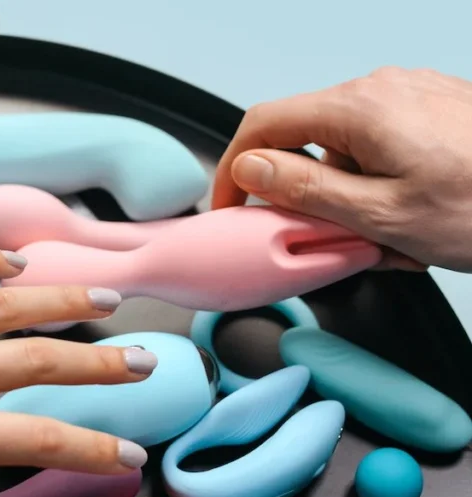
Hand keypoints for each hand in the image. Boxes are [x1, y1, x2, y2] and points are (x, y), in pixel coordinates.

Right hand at [212, 66, 471, 271]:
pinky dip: (378, 185)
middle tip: (325, 241)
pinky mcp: (433, 109)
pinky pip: (380, 146)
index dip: (231, 169)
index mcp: (359, 109)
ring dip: (348, 196)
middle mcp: (381, 89)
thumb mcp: (383, 215)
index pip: (263, 125)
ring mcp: (410, 95)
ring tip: (389, 242)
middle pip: (304, 139)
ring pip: (344, 149)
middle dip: (305, 195)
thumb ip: (306, 191)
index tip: (229, 208)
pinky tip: (409, 220)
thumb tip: (250, 169)